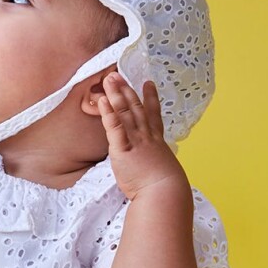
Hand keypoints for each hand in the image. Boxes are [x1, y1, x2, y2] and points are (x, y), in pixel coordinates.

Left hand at [98, 73, 189, 200]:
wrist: (163, 194)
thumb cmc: (164, 189)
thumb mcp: (163, 171)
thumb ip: (156, 163)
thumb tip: (156, 167)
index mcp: (156, 142)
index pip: (153, 115)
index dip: (150, 97)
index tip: (148, 83)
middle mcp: (146, 137)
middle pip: (136, 107)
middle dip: (126, 89)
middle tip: (117, 74)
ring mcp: (135, 141)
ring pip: (125, 112)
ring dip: (116, 94)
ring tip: (108, 79)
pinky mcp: (122, 149)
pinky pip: (114, 127)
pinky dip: (108, 113)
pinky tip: (103, 100)